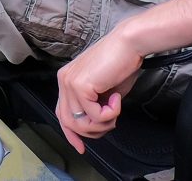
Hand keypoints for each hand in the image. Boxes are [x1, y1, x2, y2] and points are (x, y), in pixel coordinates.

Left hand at [54, 0, 191, 152]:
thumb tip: (95, 126)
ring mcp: (69, 82)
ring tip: (115, 110)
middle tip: (110, 122)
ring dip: (103, 124)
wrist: (129, 44)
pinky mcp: (80, 85)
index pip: (62, 113)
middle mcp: (64, 80)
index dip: (72, 134)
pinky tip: (116, 99)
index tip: (82, 147)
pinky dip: (109, 114)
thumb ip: (94, 107)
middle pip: (68, 121)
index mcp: (67, 80)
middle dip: (92, 131)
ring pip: (80, 122)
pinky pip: (93, 115)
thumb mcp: (104, 91)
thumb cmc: (121, 63)